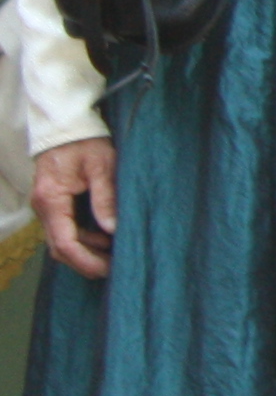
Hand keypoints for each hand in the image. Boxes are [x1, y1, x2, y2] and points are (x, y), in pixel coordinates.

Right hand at [31, 138, 111, 279]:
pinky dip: (82, 238)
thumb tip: (112, 228)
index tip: (107, 269)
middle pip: (59, 247)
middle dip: (85, 262)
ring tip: (113, 256)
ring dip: (85, 251)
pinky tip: (104, 239)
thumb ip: (105, 197)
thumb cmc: (86, 142)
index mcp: (52, 199)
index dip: (85, 260)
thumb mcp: (102, 165)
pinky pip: (63, 229)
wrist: (67, 127)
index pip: (64, 242)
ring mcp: (45, 207)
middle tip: (113, 268)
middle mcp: (43, 208)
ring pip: (60, 240)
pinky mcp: (53, 204)